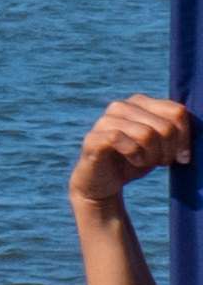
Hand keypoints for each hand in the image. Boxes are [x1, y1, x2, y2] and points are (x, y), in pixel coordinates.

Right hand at [73, 97, 194, 219]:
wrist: (103, 181)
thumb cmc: (136, 160)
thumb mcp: (161, 143)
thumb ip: (175, 130)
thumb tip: (202, 128)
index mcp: (140, 102)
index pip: (176, 111)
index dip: (185, 137)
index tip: (183, 156)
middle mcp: (121, 106)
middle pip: (165, 126)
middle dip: (169, 150)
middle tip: (163, 162)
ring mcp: (104, 121)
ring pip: (147, 134)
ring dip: (153, 155)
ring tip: (148, 162)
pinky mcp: (93, 138)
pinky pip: (124, 143)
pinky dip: (136, 157)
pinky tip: (134, 161)